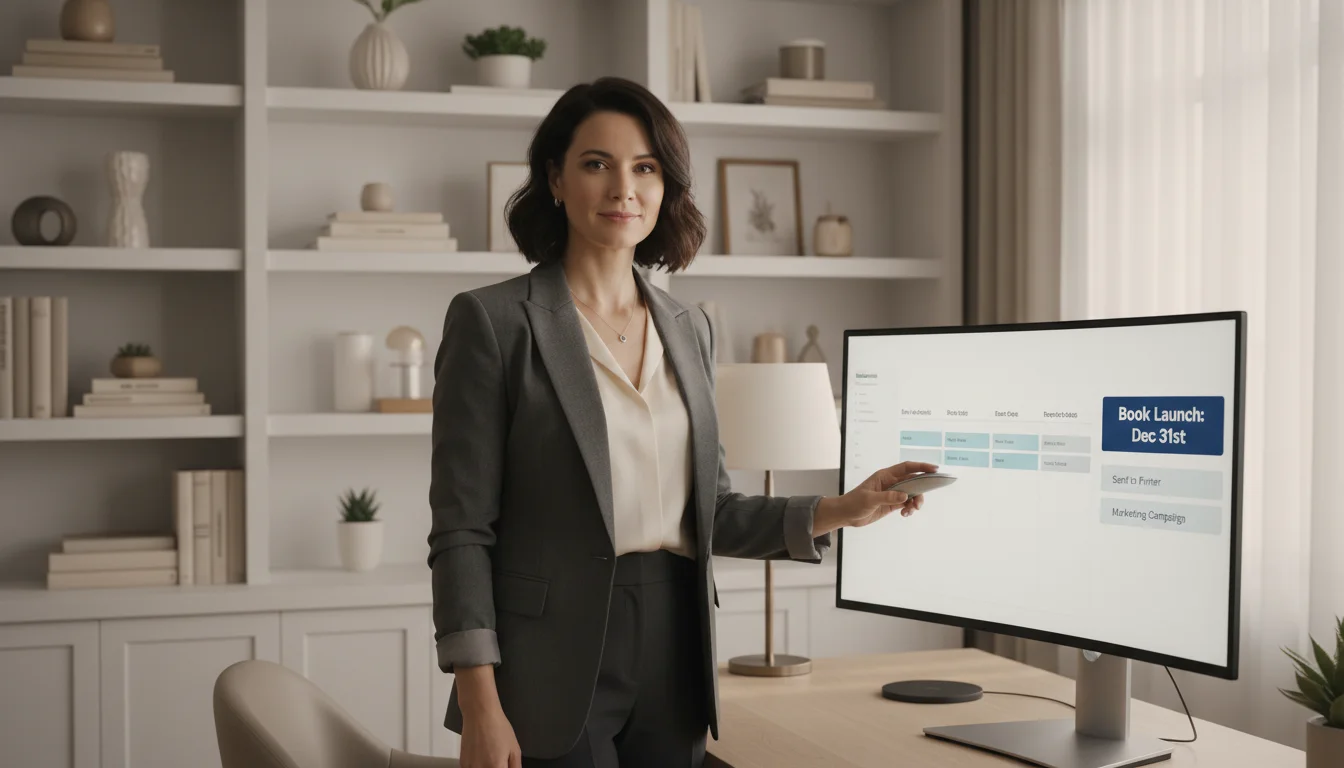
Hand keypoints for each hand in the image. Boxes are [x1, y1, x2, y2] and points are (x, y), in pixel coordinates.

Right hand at [460, 705, 521, 767]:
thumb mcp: (515, 749)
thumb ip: (515, 767)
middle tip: (499, 761)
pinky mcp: (463, 764)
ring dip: (487, 767)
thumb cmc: (497, 727)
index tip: (505, 766)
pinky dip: (478, 767)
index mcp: (496, 767)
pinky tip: (483, 758)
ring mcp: (470, 767)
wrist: (480, 714)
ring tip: (491, 757)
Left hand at [813, 461, 938, 535]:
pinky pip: (906, 503)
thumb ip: (888, 497)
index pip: (906, 468)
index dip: (921, 467)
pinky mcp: (892, 503)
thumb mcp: (870, 499)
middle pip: (912, 481)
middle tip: (920, 503)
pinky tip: (905, 514)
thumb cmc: (854, 503)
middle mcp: (891, 482)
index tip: (934, 469)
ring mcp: (892, 493)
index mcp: (885, 476)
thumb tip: (905, 496)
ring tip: (911, 510)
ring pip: (911, 494)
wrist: (846, 514)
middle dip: (920, 490)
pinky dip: (909, 509)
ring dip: (915, 502)